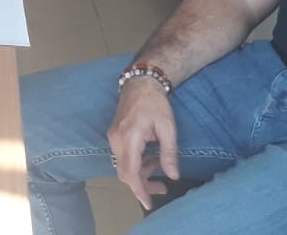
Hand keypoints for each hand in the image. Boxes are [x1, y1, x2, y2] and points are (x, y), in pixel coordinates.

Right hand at [107, 78, 178, 207]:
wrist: (140, 83)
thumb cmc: (155, 103)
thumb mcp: (168, 128)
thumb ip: (169, 153)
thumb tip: (173, 176)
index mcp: (130, 138)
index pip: (130, 172)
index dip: (139, 190)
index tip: (149, 203)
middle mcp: (116, 140)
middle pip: (125, 173)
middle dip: (142, 185)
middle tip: (163, 188)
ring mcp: (113, 137)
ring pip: (124, 166)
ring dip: (141, 173)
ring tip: (160, 171)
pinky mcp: (115, 135)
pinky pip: (123, 157)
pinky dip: (137, 163)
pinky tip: (151, 159)